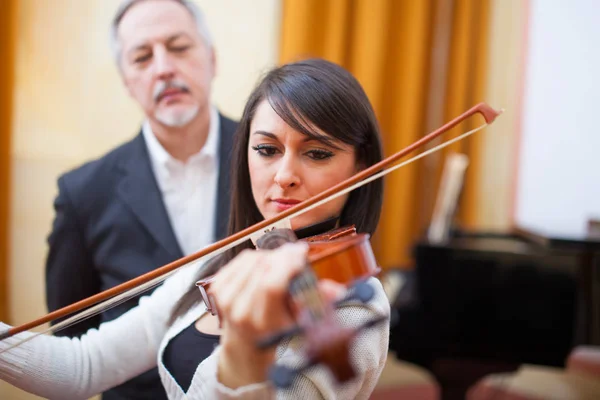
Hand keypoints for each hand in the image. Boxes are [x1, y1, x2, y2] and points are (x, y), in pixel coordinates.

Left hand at [210, 242, 345, 388]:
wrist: (246, 341)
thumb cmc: (276, 328)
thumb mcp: (299, 320)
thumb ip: (317, 301)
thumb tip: (336, 290)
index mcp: (263, 323)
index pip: (272, 286)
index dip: (287, 264)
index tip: (302, 252)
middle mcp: (241, 312)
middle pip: (262, 269)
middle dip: (283, 255)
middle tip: (295, 252)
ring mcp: (227, 300)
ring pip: (252, 260)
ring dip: (270, 255)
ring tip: (281, 261)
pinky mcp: (218, 288)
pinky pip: (241, 259)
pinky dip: (256, 256)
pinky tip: (265, 263)